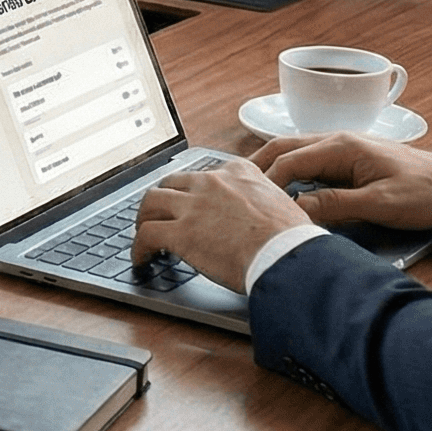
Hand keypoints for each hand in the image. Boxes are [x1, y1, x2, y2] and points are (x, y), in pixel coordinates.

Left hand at [131, 158, 309, 291]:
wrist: (287, 254)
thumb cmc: (292, 238)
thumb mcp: (281, 203)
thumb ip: (263, 201)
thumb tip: (263, 218)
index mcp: (238, 172)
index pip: (204, 174)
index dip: (193, 190)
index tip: (191, 201)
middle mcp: (211, 182)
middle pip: (172, 183)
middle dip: (163, 198)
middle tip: (161, 214)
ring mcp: (193, 205)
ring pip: (151, 202)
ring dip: (144, 217)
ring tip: (143, 232)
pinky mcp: (180, 232)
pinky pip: (146, 235)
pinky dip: (138, 247)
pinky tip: (141, 258)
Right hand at [253, 134, 431, 230]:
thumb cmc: (426, 193)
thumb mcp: (380, 204)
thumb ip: (336, 205)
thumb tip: (296, 210)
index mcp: (342, 147)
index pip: (289, 161)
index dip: (266, 182)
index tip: (249, 203)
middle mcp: (338, 141)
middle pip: (284, 148)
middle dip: (257, 166)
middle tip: (233, 187)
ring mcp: (344, 148)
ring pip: (295, 152)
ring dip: (272, 167)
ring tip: (251, 187)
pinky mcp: (351, 160)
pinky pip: (310, 161)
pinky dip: (290, 171)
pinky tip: (285, 187)